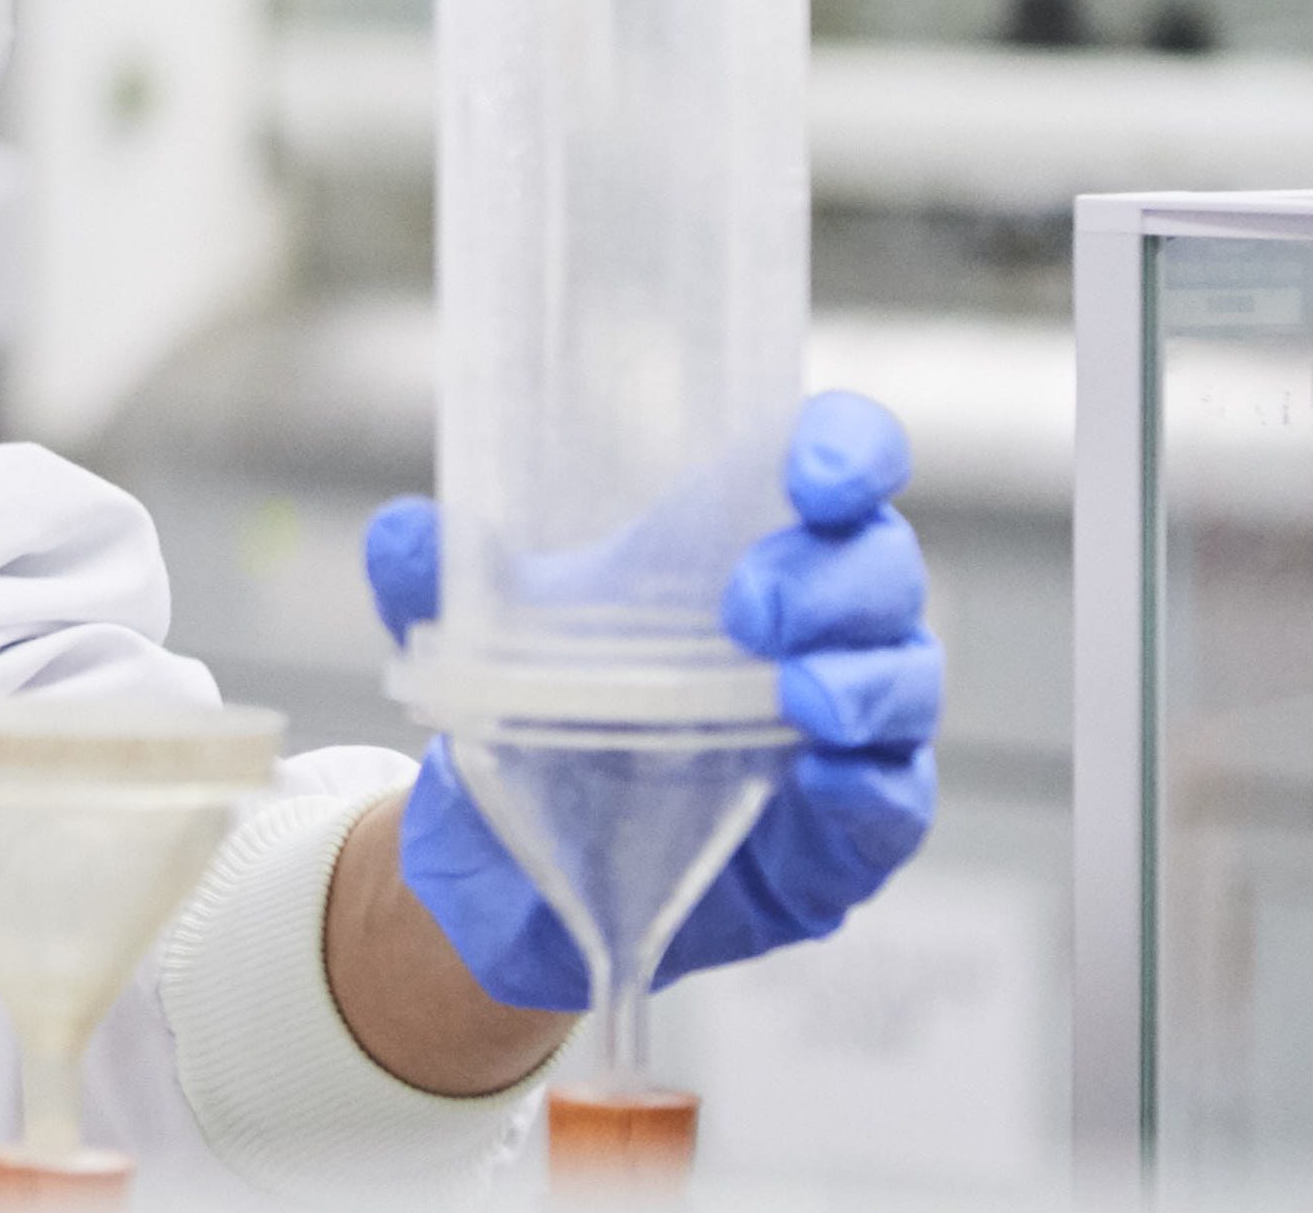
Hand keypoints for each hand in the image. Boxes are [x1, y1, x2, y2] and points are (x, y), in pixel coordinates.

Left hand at [361, 389, 941, 1007]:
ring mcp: (845, 733)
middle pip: (882, 570)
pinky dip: (873, 788)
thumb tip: (406, 534)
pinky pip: (894, 806)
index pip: (840, 467)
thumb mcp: (479, 635)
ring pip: (906, 683)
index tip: (816, 473)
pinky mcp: (845, 836)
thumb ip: (434, 580)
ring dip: (865, 680)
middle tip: (747, 607)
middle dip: (833, 579)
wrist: (520, 859)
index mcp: (748, 547)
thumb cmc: (541, 706)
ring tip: (797, 693)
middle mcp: (820, 629)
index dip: (850, 453)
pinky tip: (829, 779)